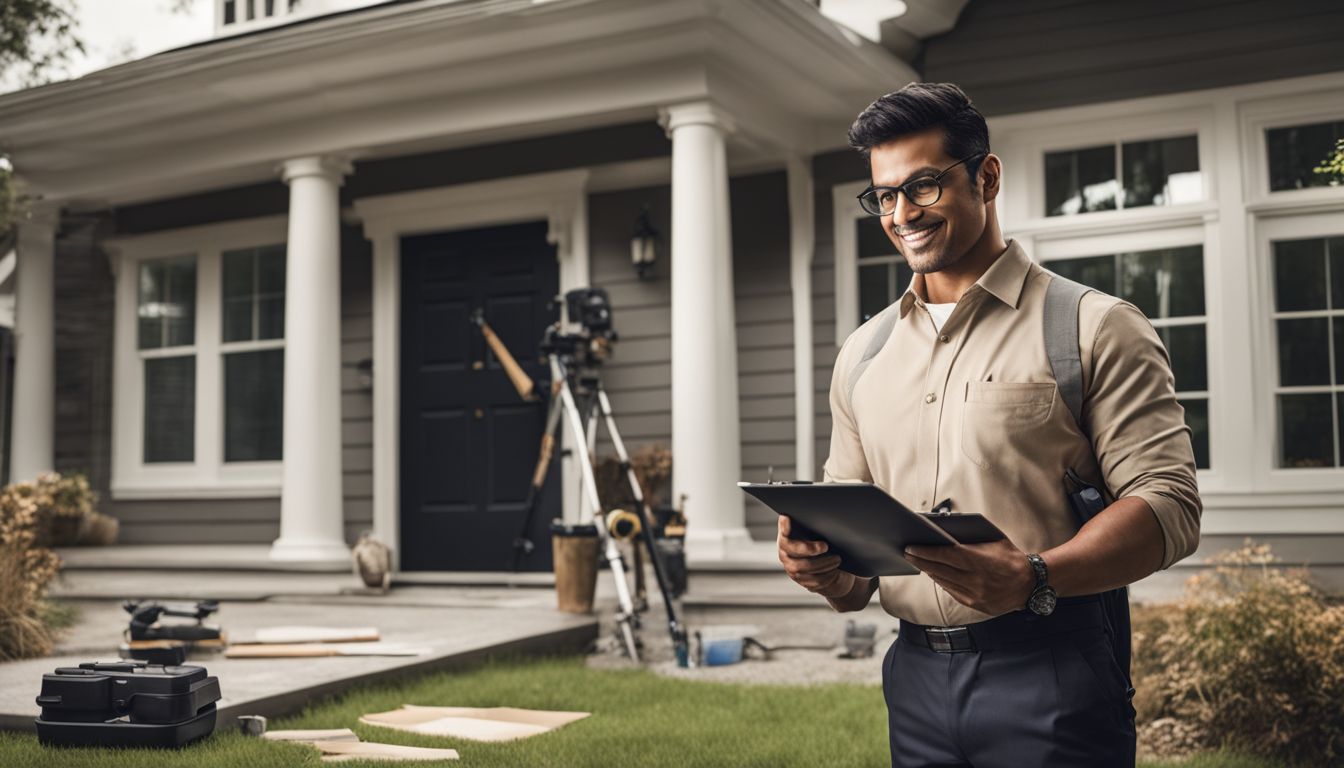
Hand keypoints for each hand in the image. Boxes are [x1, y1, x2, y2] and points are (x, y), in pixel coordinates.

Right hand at [776, 515, 855, 598]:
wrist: (829, 567)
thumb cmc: (822, 543)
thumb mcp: (816, 532)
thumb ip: (812, 524)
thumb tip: (817, 508)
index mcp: (786, 538)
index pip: (783, 531)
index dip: (784, 526)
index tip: (788, 518)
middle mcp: (785, 554)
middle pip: (793, 551)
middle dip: (810, 548)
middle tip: (826, 545)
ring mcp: (791, 569)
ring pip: (804, 568)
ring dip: (823, 564)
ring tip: (837, 559)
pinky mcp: (802, 581)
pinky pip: (813, 581)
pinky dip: (826, 576)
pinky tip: (834, 571)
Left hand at [903, 538, 1036, 614]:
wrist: (1030, 584)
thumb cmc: (1010, 556)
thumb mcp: (994, 539)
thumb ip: (971, 537)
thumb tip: (944, 532)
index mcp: (979, 560)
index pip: (944, 554)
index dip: (924, 551)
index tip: (910, 547)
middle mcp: (975, 579)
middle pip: (939, 569)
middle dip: (921, 561)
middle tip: (907, 553)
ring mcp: (975, 594)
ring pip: (943, 581)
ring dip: (929, 571)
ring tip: (919, 562)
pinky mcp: (976, 604)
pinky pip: (952, 592)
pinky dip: (942, 582)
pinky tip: (935, 574)